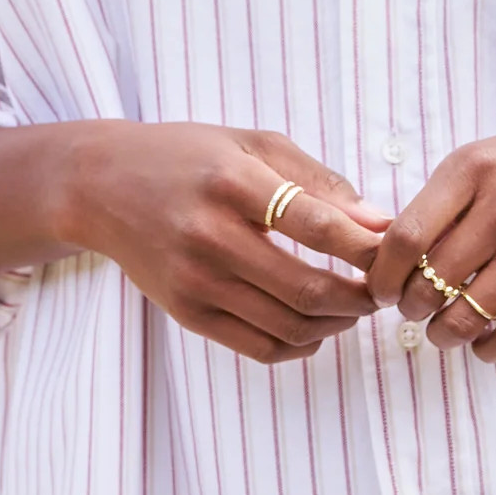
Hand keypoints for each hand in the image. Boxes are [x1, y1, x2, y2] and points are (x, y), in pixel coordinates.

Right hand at [54, 122, 386, 364]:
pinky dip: (301, 345)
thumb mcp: (252, 145)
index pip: (318, 226)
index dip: (367, 247)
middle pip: (308, 288)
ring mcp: (195, 282)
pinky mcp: (186, 314)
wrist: (102, 187)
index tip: (393, 250)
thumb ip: (318, 182)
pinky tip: (317, 326)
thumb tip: (378, 223)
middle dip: (361, 296)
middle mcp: (210, 237)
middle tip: (382, 288)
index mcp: (233, 183)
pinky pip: (260, 348)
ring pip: (290, 326)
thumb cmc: (189, 157)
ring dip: (337, 323)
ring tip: (354, 306)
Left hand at [369, 109, 495, 362]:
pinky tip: (483, 343)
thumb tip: (386, 262)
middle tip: (414, 311)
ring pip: (466, 316)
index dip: (383, 276)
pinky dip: (488, 351)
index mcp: (473, 168)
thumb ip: (442, 203)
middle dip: (411, 308)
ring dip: (444, 334)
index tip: (381, 292)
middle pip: (430, 282)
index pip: (404, 237)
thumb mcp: (486, 161)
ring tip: (443, 331)